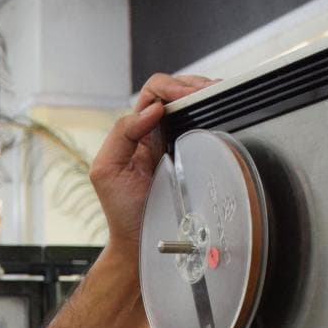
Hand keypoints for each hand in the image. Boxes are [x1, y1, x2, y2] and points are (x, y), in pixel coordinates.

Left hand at [89, 72, 214, 263]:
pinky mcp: (193, 159)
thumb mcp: (107, 169)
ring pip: (191, 108)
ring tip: (218, 97)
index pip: (154, 93)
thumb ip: (122, 133)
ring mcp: (175, 145)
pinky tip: (220, 114)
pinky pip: (203, 130)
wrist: (140, 241)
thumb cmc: (122, 210)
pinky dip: (213, 116)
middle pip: (175, 94)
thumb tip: (153, 109)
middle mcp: (155, 134)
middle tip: (210, 92)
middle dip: (193, 86)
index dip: (170, 87)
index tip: (184, 96)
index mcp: (135, 131)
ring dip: (205, 97)